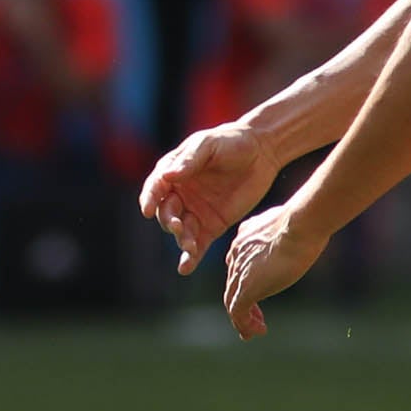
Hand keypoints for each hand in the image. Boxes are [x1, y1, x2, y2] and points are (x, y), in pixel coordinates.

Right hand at [138, 122, 279, 273]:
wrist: (262, 152)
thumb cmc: (231, 141)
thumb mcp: (209, 145)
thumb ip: (190, 160)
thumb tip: (168, 175)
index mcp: (173, 173)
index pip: (155, 188)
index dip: (150, 199)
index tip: (148, 210)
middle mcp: (180, 194)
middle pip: (166, 213)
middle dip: (169, 221)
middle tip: (177, 227)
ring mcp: (195, 212)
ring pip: (181, 231)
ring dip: (181, 240)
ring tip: (190, 247)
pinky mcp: (213, 226)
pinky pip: (198, 244)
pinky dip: (191, 257)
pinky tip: (185, 268)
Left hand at [222, 202, 328, 339]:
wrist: (300, 225)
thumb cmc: (304, 221)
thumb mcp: (293, 225)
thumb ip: (291, 232)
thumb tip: (308, 233)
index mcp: (245, 236)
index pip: (240, 263)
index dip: (247, 279)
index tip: (260, 288)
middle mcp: (237, 253)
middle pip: (233, 282)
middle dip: (242, 300)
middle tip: (254, 316)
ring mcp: (239, 271)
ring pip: (232, 300)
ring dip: (242, 318)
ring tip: (254, 331)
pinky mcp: (246, 288)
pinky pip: (238, 312)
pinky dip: (245, 324)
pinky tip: (258, 332)